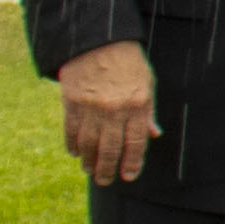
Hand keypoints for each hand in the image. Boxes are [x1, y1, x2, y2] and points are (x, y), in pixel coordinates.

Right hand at [56, 40, 156, 185]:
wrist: (99, 42)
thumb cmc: (128, 63)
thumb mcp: (146, 84)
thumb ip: (148, 112)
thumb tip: (153, 135)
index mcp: (137, 106)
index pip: (135, 144)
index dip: (132, 163)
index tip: (128, 176)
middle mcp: (114, 110)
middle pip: (110, 149)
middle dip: (107, 169)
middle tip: (105, 181)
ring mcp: (91, 108)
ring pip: (89, 144)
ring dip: (89, 161)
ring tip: (90, 171)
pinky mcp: (71, 103)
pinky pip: (71, 131)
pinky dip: (72, 145)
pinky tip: (75, 153)